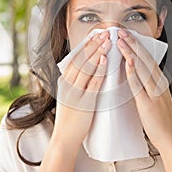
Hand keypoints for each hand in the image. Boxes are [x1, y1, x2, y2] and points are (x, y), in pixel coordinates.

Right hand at [52, 31, 110, 150]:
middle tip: (104, 34)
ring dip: (97, 53)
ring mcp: (75, 93)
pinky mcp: (83, 103)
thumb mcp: (70, 94)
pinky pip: (92, 84)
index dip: (86, 45)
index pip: (76, 58)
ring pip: (86, 68)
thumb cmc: (71, 116)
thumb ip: (77, 80)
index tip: (96, 34)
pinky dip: (98, 71)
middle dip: (94, 45)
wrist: (64, 138)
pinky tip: (105, 61)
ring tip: (107, 42)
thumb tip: (89, 65)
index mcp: (65, 81)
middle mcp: (68, 84)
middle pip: (81, 60)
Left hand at [117, 29, 171, 152]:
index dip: (137, 45)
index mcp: (160, 81)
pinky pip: (139, 85)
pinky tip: (126, 62)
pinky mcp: (148, 104)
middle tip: (121, 31)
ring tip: (120, 41)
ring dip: (130, 52)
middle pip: (145, 59)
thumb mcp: (155, 97)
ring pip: (142, 68)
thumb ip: (146, 85)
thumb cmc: (160, 120)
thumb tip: (132, 74)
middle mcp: (159, 84)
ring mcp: (154, 93)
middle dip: (132, 43)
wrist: (171, 139)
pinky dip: (132, 73)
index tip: (127, 35)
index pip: (148, 58)